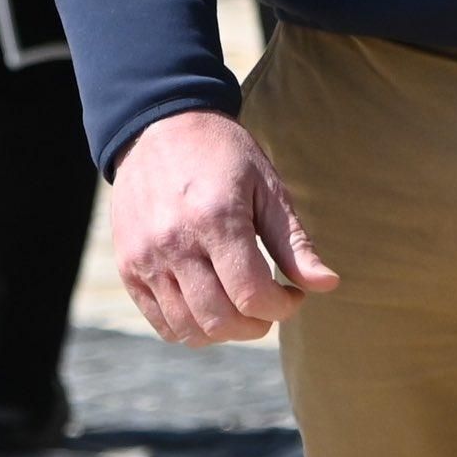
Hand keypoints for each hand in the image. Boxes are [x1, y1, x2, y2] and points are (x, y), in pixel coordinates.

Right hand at [111, 110, 336, 345]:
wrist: (158, 124)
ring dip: (224, 331)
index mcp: (216, 217)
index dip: (283, 307)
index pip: (252, 294)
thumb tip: (328, 285)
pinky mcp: (128, 265)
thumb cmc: (222, 154)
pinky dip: (189, 327)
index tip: (293, 294)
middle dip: (257, 325)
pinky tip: (208, 304)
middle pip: (220, 319)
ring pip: (189, 329)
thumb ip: (294, 241)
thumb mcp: (266, 186)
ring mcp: (146, 257)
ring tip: (239, 307)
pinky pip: (160, 323)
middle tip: (267, 305)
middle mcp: (175, 241)